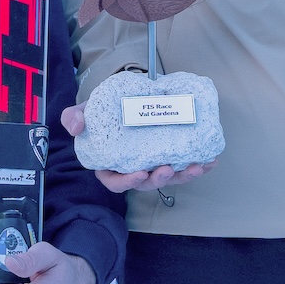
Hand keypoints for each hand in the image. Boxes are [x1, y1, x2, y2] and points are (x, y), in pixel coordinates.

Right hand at [63, 103, 214, 194]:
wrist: (121, 100)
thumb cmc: (100, 113)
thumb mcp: (83, 112)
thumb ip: (74, 117)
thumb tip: (76, 127)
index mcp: (110, 165)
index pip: (116, 182)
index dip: (127, 182)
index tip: (139, 172)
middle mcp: (132, 170)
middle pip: (145, 183)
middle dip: (159, 180)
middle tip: (169, 169)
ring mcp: (152, 164)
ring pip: (168, 177)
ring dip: (183, 176)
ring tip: (196, 166)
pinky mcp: (169, 156)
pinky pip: (184, 166)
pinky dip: (198, 165)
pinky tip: (210, 160)